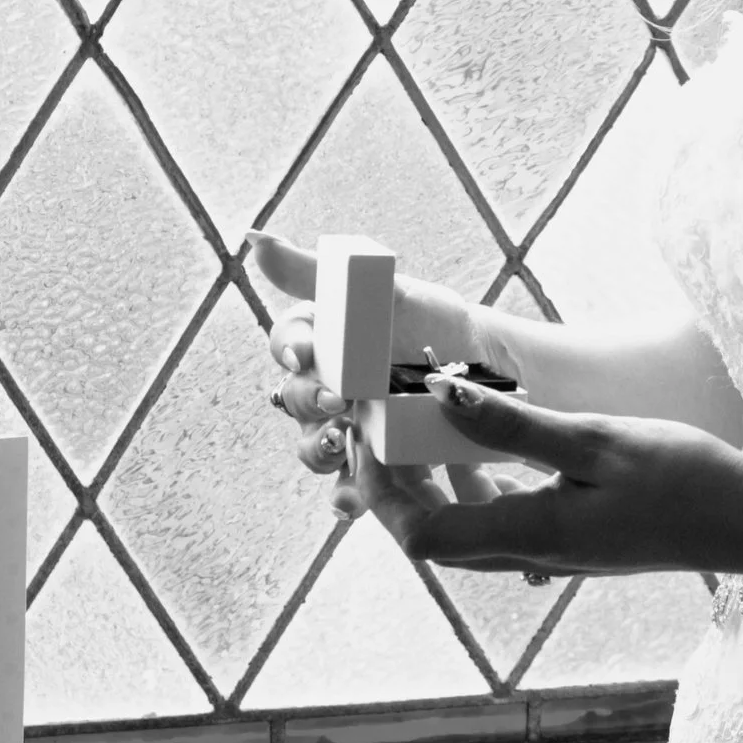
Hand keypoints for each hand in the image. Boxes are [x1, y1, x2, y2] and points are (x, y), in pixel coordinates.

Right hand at [248, 230, 495, 512]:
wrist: (489, 372)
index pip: (288, 341)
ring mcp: (345, 431)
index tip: (302, 351)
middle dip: (309, 400)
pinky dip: (343, 498)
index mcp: (325, 340)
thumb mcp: (386, 291)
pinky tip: (351, 503)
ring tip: (339, 445)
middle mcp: (326, 386)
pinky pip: (346, 490)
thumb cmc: (431, 323)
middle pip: (295, 397)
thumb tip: (254, 239)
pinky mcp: (371, 470)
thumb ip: (318, 272)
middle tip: (338, 400)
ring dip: (317, 450)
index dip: (289, 347)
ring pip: (311, 446)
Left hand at [370, 374, 742, 579]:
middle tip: (383, 425)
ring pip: (465, 532)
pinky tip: (488, 450)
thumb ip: (513, 423)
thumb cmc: (681, 479)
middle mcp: (532, 554)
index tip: (369, 435)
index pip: (420, 535)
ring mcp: (553, 552)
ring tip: (425, 427)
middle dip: (395, 486)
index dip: (380, 491)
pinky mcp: (573, 540)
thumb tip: (439, 396)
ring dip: (433, 485)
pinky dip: (474, 489)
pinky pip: (500, 523)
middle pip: (433, 538)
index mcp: (529, 534)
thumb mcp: (594, 439)